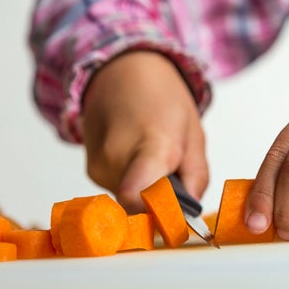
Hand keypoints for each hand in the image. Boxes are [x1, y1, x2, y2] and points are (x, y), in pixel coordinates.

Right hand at [81, 50, 207, 211]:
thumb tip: (187, 218)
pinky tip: (139, 158)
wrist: (122, 71)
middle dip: (162, 201)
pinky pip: (119, 191)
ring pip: (130, 201)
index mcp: (150, 145)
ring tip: (156, 161)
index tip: (176, 216)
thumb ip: (196, 179)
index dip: (158, 214)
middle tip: (174, 178)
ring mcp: (98, 165)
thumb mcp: (195, 135)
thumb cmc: (161, 99)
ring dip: (148, 192)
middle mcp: (116, 158)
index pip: (137, 197)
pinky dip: (134, 183)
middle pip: (141, 206)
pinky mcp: (92, 171)